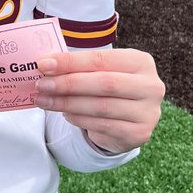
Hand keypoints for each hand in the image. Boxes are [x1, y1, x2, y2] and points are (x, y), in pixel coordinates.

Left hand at [35, 48, 164, 153]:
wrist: (128, 118)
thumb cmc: (109, 86)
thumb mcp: (100, 71)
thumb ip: (79, 66)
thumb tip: (45, 65)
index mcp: (141, 62)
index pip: (101, 59)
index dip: (70, 62)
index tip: (43, 64)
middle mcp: (150, 86)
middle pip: (103, 83)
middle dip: (67, 84)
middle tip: (41, 85)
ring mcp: (148, 112)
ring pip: (101, 107)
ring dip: (68, 103)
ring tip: (46, 100)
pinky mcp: (139, 133)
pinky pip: (102, 126)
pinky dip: (79, 119)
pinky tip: (65, 114)